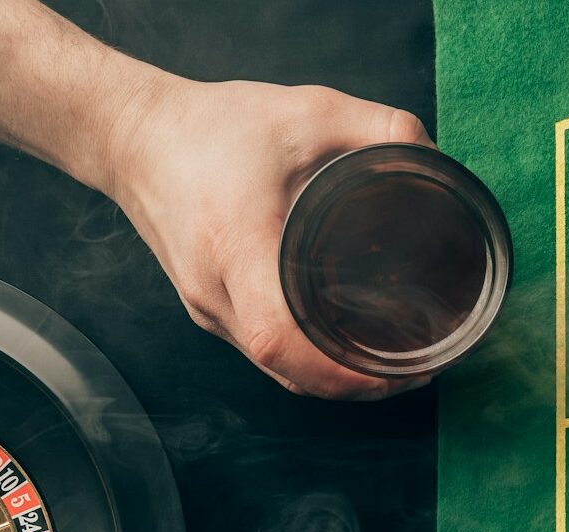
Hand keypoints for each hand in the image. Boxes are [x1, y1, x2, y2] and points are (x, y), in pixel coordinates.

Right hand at [99, 76, 434, 399]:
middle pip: (286, 368)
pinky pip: (261, 353)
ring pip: (274, 369)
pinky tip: (342, 346)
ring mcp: (205, 307)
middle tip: (417, 368)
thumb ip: (378, 127)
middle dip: (354, 384)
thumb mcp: (307, 110)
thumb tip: (434, 159)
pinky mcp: (205, 309)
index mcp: (236, 244)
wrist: (134, 138)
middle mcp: (215, 291)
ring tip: (391, 363)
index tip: (393, 371)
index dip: (337, 369)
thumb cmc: (214, 126)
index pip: (280, 336)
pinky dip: (305, 361)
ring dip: (331, 379)